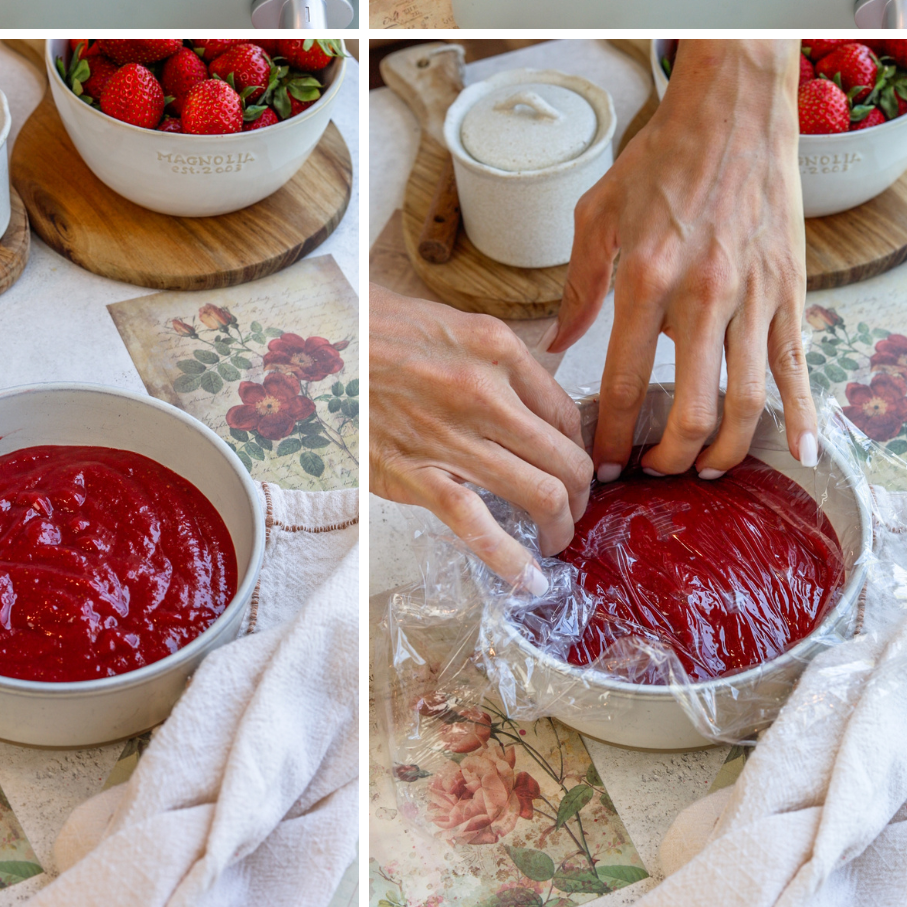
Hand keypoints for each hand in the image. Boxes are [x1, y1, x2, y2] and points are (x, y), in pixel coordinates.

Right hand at [370, 287, 593, 587]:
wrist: (325, 343)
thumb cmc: (387, 331)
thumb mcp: (460, 327)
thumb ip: (506, 366)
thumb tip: (541, 411)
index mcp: (498, 350)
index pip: (567, 414)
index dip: (579, 448)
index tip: (573, 465)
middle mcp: (484, 392)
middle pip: (565, 459)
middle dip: (581, 495)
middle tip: (574, 508)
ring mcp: (451, 436)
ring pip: (538, 493)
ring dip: (559, 527)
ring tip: (556, 540)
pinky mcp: (414, 473)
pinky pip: (475, 524)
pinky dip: (509, 559)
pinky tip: (528, 578)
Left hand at [550, 41, 814, 479]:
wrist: (732, 114)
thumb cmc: (660, 160)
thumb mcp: (598, 213)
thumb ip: (578, 286)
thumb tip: (557, 346)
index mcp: (646, 274)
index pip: (625, 380)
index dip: (611, 435)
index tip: (601, 463)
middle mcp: (702, 292)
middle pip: (692, 409)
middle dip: (668, 458)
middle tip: (652, 471)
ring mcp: (753, 296)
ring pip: (746, 402)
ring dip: (725, 452)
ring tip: (704, 469)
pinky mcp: (790, 292)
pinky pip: (797, 368)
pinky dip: (801, 418)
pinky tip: (800, 455)